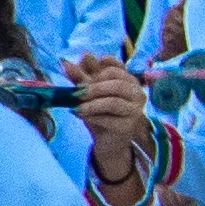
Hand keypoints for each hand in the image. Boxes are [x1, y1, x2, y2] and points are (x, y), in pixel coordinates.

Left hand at [66, 48, 149, 199]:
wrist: (106, 142)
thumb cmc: (99, 113)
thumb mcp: (88, 94)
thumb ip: (80, 78)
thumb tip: (67, 63)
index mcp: (128, 79)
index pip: (116, 65)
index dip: (98, 67)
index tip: (83, 75)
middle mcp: (137, 92)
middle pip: (116, 83)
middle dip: (93, 87)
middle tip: (76, 93)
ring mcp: (136, 110)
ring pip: (112, 102)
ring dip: (90, 104)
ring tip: (76, 107)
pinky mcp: (129, 126)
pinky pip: (108, 119)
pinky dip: (92, 116)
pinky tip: (80, 115)